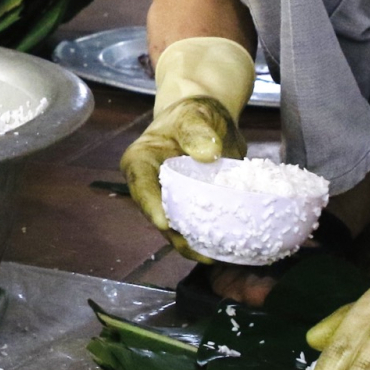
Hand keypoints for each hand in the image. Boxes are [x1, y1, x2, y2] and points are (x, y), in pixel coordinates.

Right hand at [120, 96, 243, 260]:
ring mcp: (171, 200)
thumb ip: (197, 129)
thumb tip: (207, 154)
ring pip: (179, 227)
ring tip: (217, 256)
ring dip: (195, 243)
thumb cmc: (194, 113)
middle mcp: (151, 186)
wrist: (209, 120)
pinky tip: (229, 248)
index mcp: (140, 161)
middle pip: (159, 215)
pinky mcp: (191, 208)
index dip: (151, 207)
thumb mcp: (194, 114)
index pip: (141, 186)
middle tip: (199, 251)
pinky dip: (211, 237)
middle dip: (177, 237)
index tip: (166, 224)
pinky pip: (198, 226)